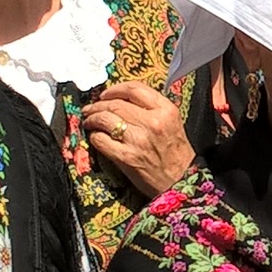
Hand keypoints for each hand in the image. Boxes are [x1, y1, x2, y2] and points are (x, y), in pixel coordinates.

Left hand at [82, 81, 194, 196]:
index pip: (134, 88)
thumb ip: (152, 109)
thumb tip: (122, 101)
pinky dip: (94, 136)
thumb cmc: (176, 154)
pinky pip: (101, 140)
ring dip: (92, 119)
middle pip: (115, 103)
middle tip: (90, 109)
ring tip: (89, 121)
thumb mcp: (172, 123)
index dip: (115, 89)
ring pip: (104, 119)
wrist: (181, 182)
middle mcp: (152, 121)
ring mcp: (138, 139)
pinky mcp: (126, 157)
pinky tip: (95, 137)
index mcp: (165, 110)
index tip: (106, 94)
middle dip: (98, 105)